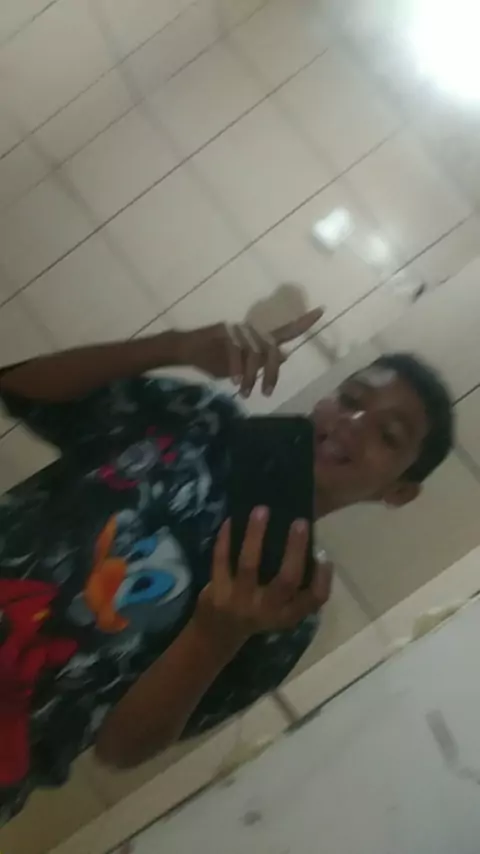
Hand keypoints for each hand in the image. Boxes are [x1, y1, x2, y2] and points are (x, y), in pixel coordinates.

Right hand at [176, 308, 323, 397]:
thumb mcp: (242, 366)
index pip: (285, 329)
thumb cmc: (213, 358)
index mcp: (256, 337)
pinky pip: (237, 353)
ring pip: (255, 354)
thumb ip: (261, 361)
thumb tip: (283, 356)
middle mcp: (251, 330)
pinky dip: (238, 370)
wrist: (185, 349)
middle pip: (272, 349)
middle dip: (272, 373)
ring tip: (246, 393)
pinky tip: (236, 382)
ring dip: (251, 377)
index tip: (321, 311)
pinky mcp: (225, 333)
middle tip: (267, 392)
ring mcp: (238, 330)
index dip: (303, 322)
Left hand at [195, 507, 332, 649]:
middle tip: (300, 522)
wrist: (217, 634)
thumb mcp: (281, 608)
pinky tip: (230, 520)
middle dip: (295, 549)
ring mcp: (240, 600)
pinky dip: (225, 539)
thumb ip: (295, 586)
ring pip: (250, 564)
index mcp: (287, 614)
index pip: (314, 600)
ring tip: (262, 510)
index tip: (326, 557)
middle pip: (286, 580)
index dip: (323, 579)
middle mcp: (267, 609)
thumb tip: (308, 544)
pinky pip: (221, 561)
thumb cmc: (257, 613)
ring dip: (256, 535)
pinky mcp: (217, 592)